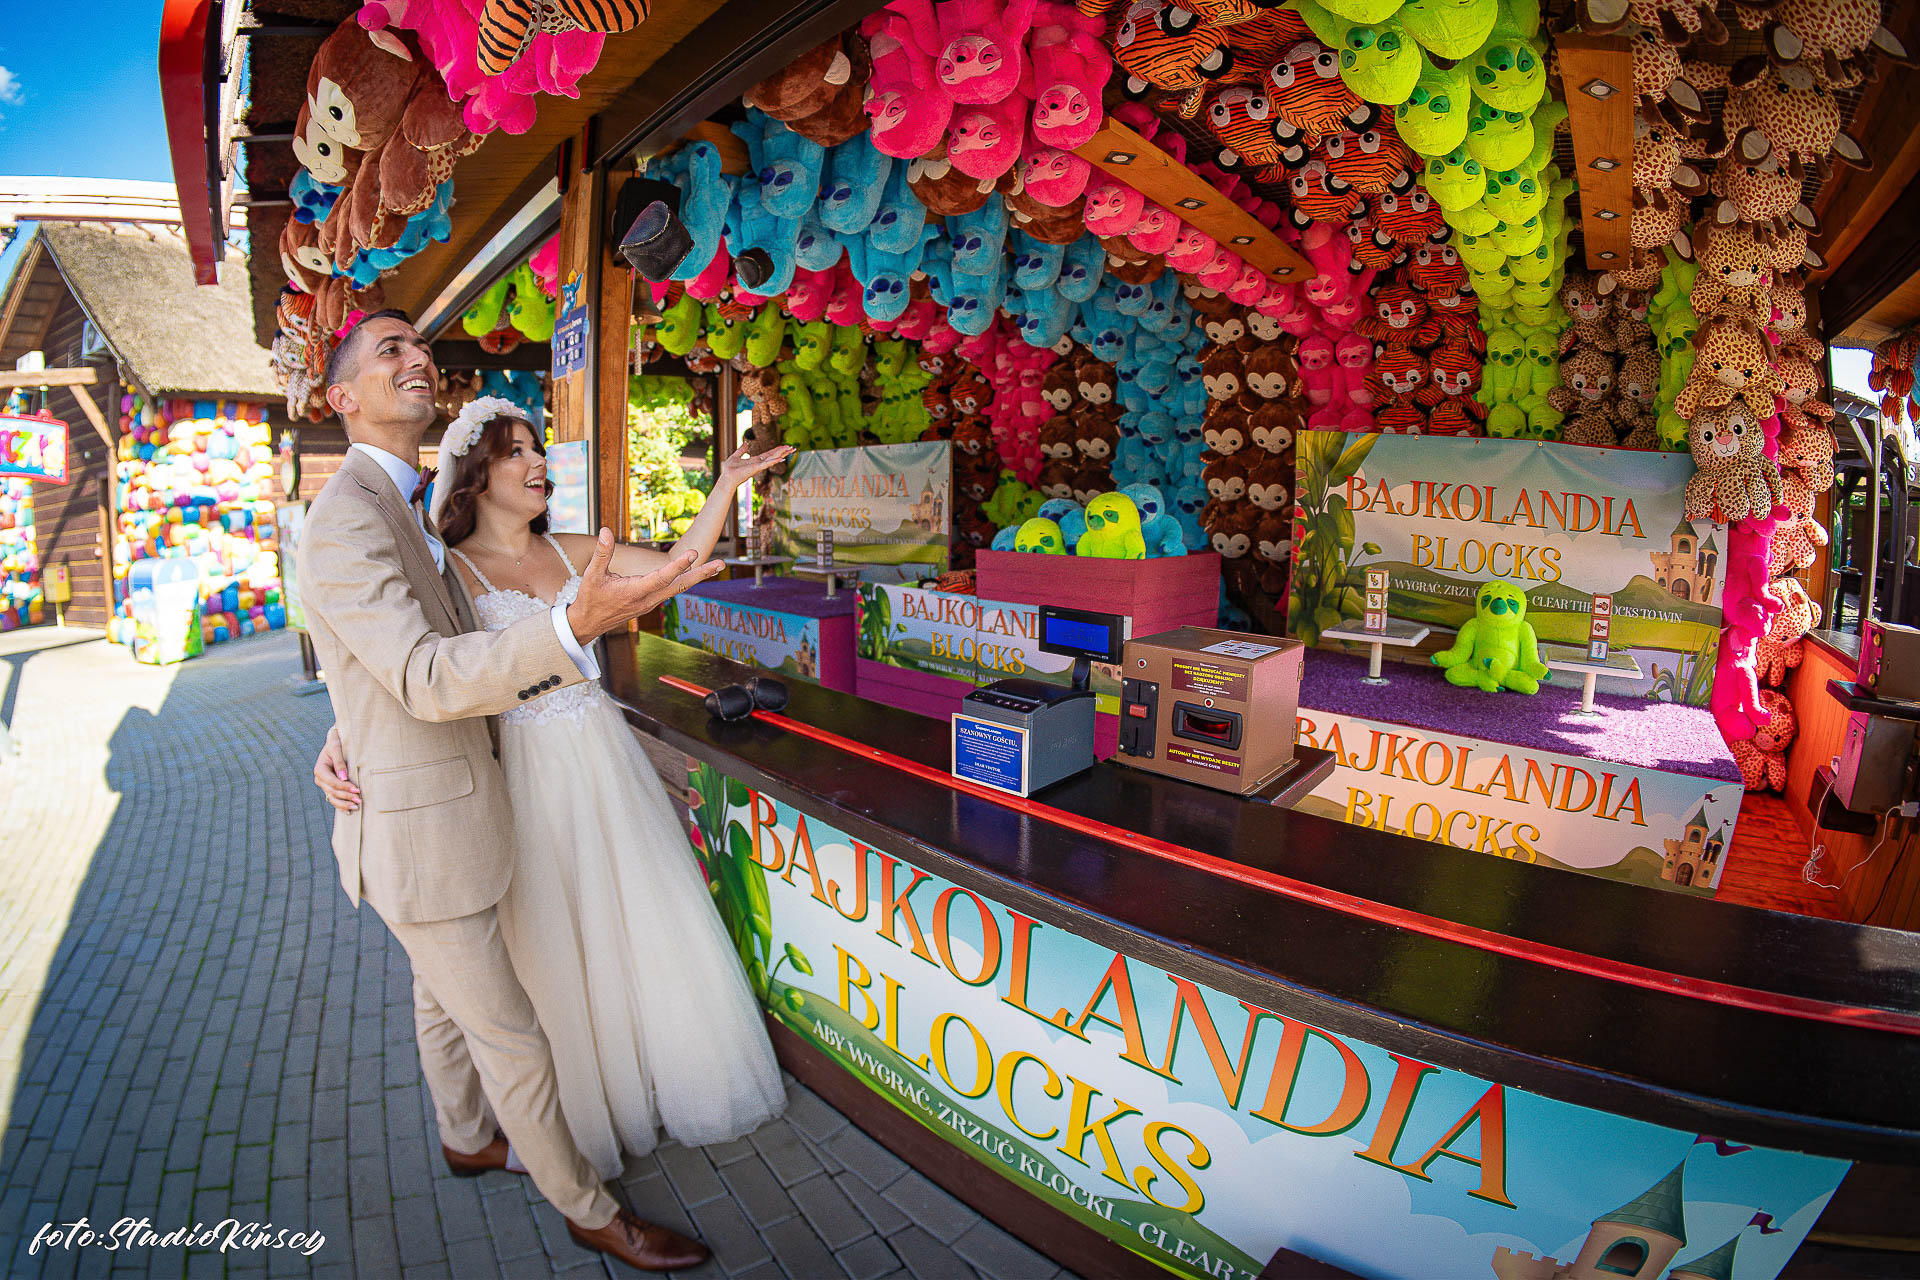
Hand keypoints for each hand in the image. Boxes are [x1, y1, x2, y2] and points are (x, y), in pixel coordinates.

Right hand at [314, 725, 358, 812]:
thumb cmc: (336, 742)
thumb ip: (339, 762)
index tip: (357, 789)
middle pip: (333, 792)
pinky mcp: (329, 787)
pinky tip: (348, 812)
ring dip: (344, 804)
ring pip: (332, 798)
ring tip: (356, 806)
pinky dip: (340, 806)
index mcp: (320, 770)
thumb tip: (343, 777)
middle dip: (346, 796)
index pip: (332, 782)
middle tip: (360, 800)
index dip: (344, 787)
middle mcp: (320, 779)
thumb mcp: (336, 748)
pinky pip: (333, 798)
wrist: (334, 742)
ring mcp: (324, 784)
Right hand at [567, 528, 725, 642]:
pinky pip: (672, 590)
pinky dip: (686, 581)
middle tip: (720, 564)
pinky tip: (697, 573)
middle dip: (701, 574)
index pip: (661, 578)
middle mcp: (648, 599)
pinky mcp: (650, 602)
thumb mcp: (592, 575)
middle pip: (679, 585)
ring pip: (678, 588)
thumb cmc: (590, 599)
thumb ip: (602, 553)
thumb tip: (606, 530)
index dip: (678, 566)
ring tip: (717, 566)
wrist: (589, 623)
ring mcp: (651, 602)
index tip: (693, 554)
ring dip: (698, 577)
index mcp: (635, 592)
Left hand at [717, 442, 794, 488]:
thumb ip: (741, 450)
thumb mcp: (736, 456)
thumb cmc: (729, 469)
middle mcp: (759, 464)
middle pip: (773, 456)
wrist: (726, 477)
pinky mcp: (756, 468)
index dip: (776, 450)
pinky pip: (767, 464)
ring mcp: (758, 466)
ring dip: (782, 454)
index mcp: (755, 461)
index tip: (784, 446)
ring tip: (790, 449)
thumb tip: (745, 443)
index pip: (768, 454)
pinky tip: (781, 458)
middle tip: (793, 447)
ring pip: (773, 459)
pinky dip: (774, 461)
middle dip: (783, 452)